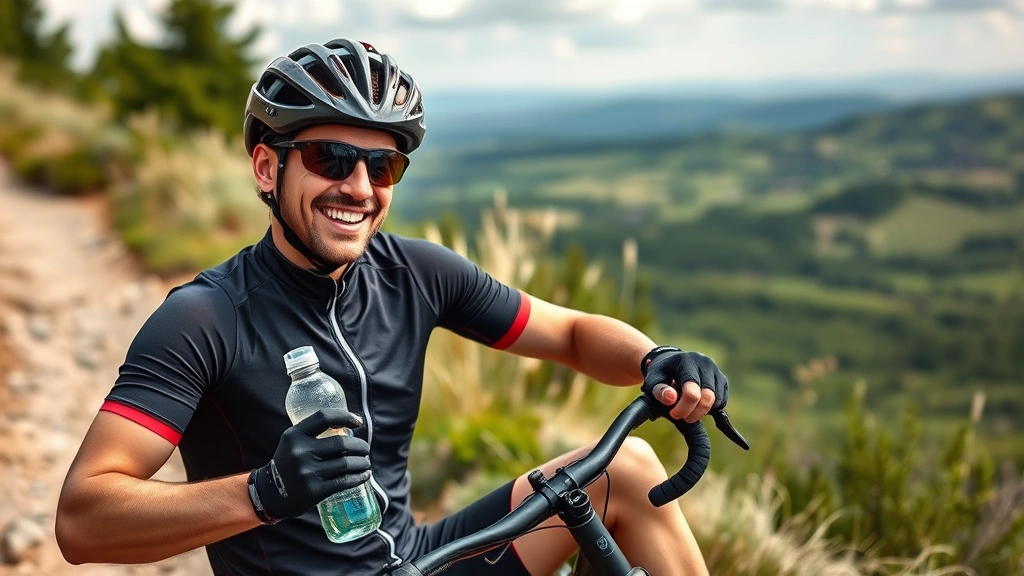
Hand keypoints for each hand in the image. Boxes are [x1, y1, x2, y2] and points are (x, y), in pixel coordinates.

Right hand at [251, 408, 371, 520]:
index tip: (358, 422)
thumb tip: (348, 425)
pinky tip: (364, 475)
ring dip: (362, 462)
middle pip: (342, 443)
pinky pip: (344, 482)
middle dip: (360, 445)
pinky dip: (359, 477)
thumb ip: (313, 433)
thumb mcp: (293, 442)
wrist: (270, 494)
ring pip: (346, 463)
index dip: (346, 417)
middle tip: (365, 448)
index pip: (324, 417)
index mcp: (294, 435)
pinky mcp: (315, 491)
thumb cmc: (288, 463)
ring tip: (365, 462)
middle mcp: (300, 452)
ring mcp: (307, 472)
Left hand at [641, 346, 748, 449]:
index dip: (683, 408)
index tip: (673, 414)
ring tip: (688, 410)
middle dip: (695, 413)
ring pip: (716, 400)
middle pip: (707, 397)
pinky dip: (711, 409)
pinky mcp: (722, 379)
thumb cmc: (660, 374)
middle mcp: (704, 363)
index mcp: (686, 361)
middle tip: (683, 418)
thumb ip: (659, 390)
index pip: (691, 392)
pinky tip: (697, 405)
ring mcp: (715, 370)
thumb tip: (671, 399)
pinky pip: (722, 401)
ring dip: (703, 411)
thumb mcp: (652, 380)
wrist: (670, 362)